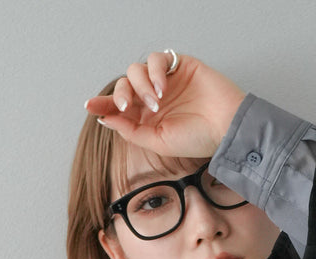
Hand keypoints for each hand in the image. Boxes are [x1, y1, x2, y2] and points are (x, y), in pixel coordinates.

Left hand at [83, 53, 246, 159]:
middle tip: (127, 107)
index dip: (103, 104)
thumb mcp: (157, 142)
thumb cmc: (197, 139)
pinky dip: (154, 71)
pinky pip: (157, 59)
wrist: (225, 127)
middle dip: (120, 94)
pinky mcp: (179, 66)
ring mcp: (166, 81)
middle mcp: (154, 98)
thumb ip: (131, 131)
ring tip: (156, 102)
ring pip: (136, 70)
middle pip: (124, 86)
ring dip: (140, 85)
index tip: (89, 106)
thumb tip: (105, 118)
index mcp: (148, 117)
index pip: (119, 107)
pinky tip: (163, 88)